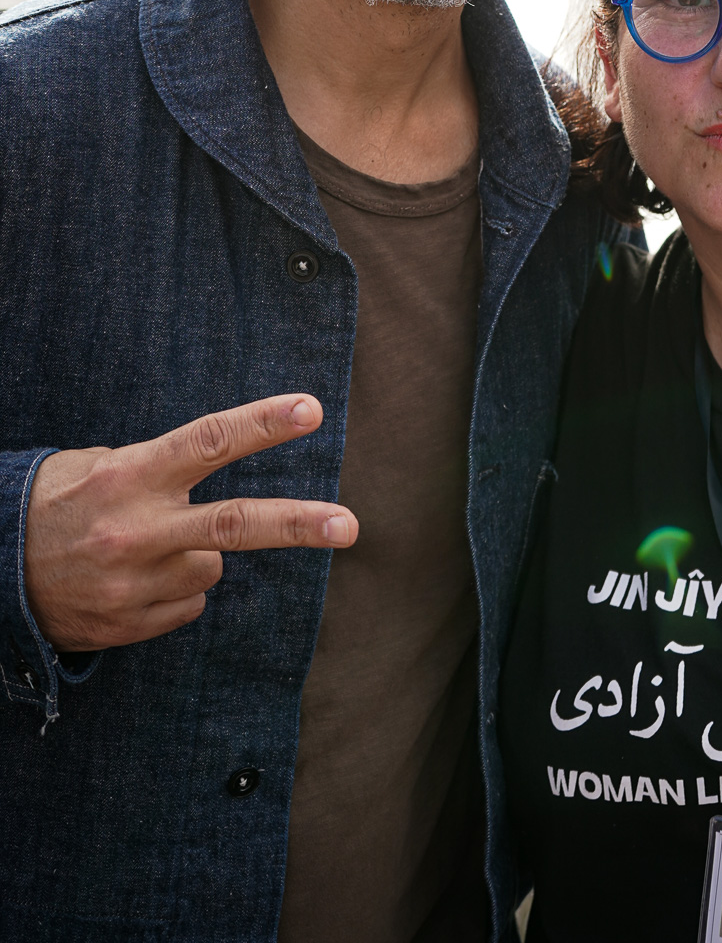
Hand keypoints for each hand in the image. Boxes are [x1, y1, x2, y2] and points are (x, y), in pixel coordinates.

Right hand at [23, 394, 356, 652]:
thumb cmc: (58, 503)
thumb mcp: (101, 463)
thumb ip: (159, 466)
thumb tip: (218, 461)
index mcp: (130, 475)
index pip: (209, 441)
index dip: (263, 423)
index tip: (310, 410)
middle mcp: (137, 529)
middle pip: (234, 524)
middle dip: (299, 524)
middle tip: (350, 526)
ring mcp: (135, 584)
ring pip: (212, 566)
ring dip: (197, 554)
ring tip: (149, 546)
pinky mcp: (132, 626)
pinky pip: (189, 602)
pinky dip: (177, 588)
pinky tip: (136, 579)